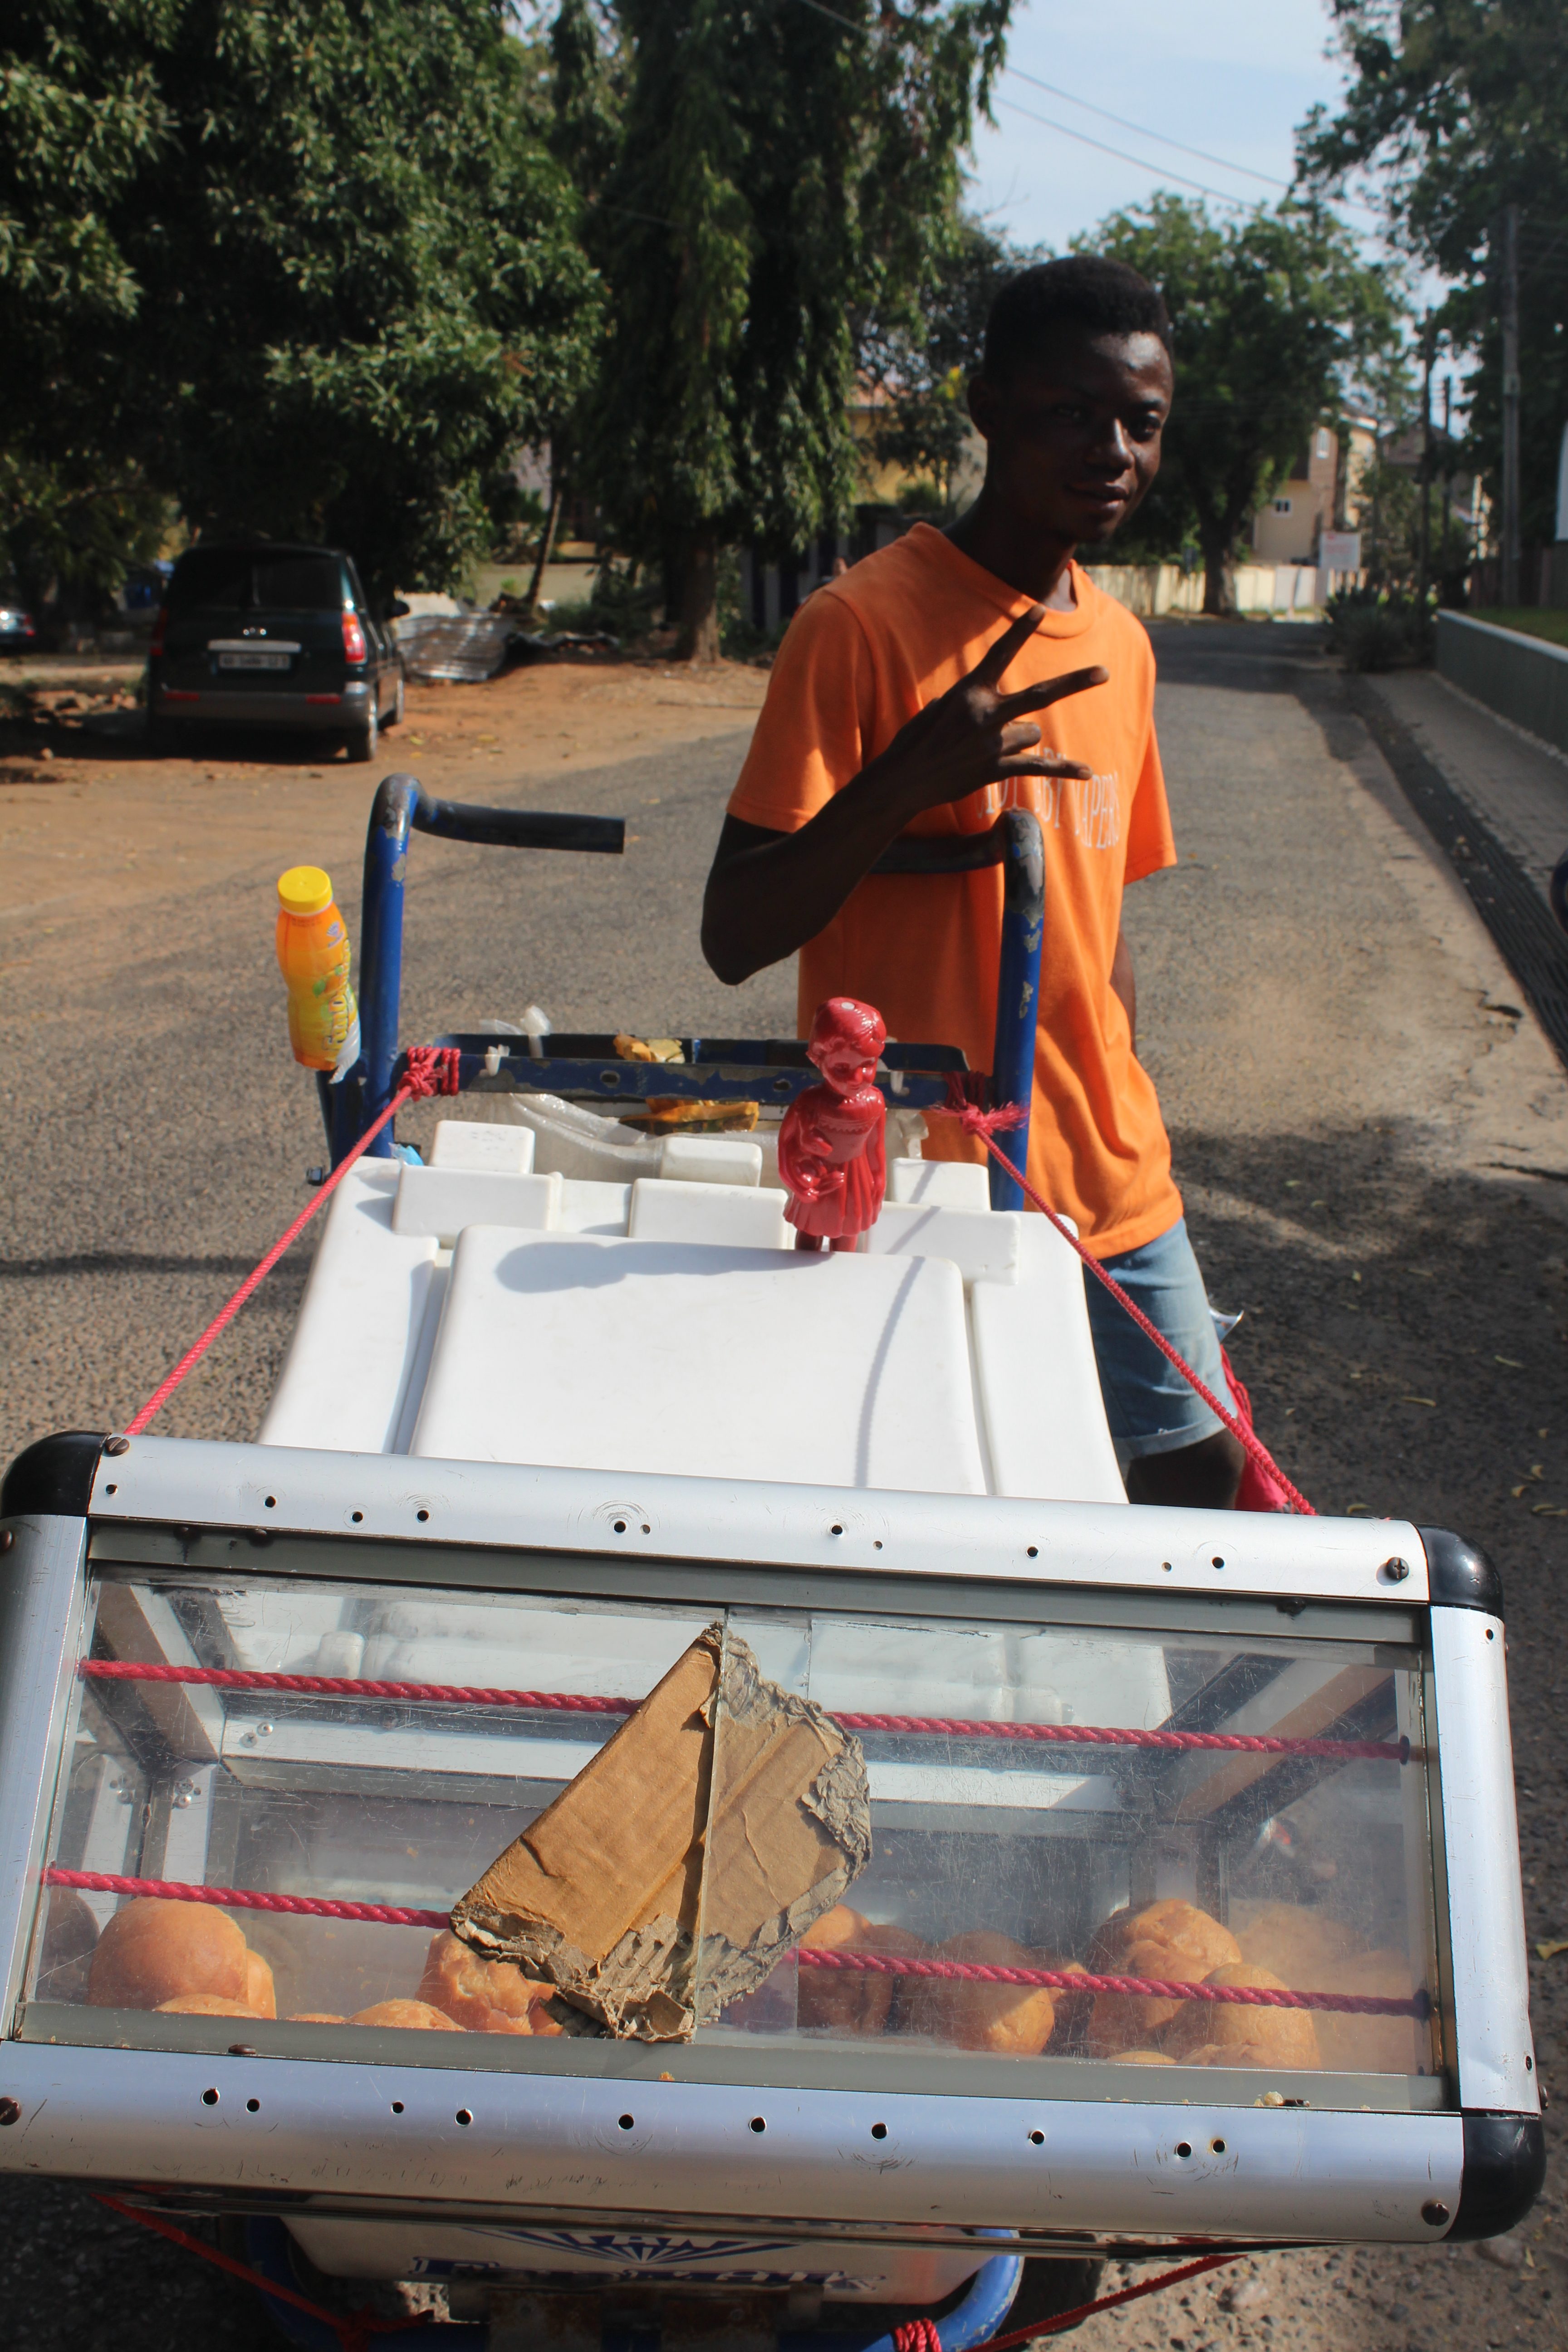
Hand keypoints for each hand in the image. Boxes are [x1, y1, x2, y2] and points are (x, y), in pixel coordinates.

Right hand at [868, 605, 1107, 819]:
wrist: (903, 780)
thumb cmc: (917, 741)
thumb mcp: (939, 708)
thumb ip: (975, 705)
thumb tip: (1011, 722)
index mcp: (969, 692)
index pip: (1000, 654)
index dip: (1020, 630)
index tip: (1040, 608)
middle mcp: (985, 715)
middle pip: (1041, 695)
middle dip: (1074, 683)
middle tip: (1104, 673)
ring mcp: (993, 743)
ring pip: (1030, 734)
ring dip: (1017, 739)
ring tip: (985, 748)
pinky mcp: (996, 769)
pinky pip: (1039, 767)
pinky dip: (1063, 770)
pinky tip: (1087, 773)